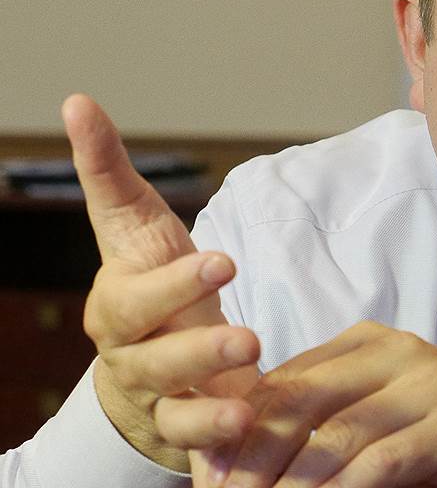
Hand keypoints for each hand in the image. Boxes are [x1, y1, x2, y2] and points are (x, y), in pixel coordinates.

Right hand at [63, 94, 261, 469]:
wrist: (154, 355)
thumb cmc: (151, 283)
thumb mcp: (136, 227)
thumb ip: (110, 172)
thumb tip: (78, 101)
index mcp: (119, 304)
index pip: (136, 296)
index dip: (174, 283)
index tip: (224, 261)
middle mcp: (130, 354)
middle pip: (152, 357)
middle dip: (197, 348)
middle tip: (247, 338)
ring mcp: (157, 397)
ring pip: (173, 407)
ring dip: (210, 406)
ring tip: (249, 401)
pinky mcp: (184, 428)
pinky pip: (196, 444)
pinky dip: (218, 441)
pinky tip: (249, 430)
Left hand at [193, 321, 436, 487]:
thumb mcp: (389, 411)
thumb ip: (333, 418)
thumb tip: (252, 458)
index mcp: (371, 340)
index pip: (286, 377)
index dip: (240, 426)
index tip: (209, 472)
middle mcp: (396, 351)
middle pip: (301, 401)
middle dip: (252, 456)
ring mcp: (427, 384)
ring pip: (335, 435)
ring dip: (289, 484)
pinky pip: (381, 462)